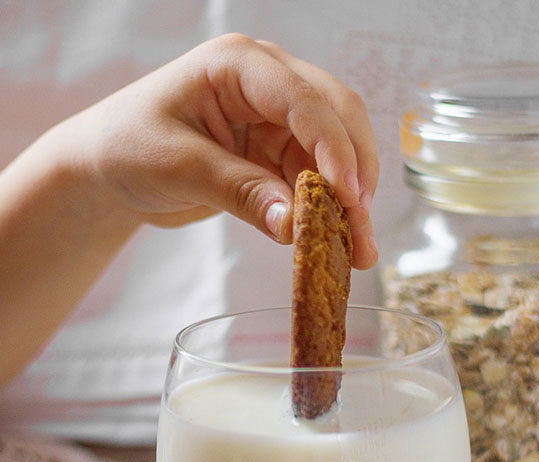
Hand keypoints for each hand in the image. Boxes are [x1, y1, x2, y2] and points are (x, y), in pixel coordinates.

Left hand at [62, 34, 378, 268]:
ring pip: (335, 154)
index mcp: (238, 65)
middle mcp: (268, 83)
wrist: (108, 168)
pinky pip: (317, 180)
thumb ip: (238, 190)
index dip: (334, 148)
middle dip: (355, 175)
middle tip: (361, 228)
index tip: (348, 196)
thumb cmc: (126, 146)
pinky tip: (338, 241)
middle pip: (337, 118)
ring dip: (350, 202)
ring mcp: (277, 119)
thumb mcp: (178, 166)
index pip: (304, 100)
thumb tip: (293, 225)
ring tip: (359, 250)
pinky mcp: (278, 153)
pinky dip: (329, 211)